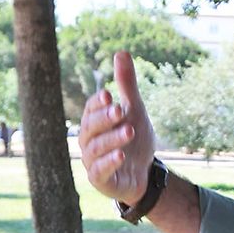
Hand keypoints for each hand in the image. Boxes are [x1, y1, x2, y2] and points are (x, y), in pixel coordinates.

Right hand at [79, 50, 154, 204]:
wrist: (145, 174)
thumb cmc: (134, 141)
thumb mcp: (135, 110)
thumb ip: (126, 85)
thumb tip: (121, 52)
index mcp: (94, 122)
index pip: (91, 109)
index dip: (98, 103)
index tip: (109, 95)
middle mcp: (89, 140)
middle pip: (90, 127)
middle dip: (105, 118)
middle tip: (121, 109)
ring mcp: (92, 161)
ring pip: (95, 148)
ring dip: (112, 139)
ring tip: (130, 131)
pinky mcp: (100, 180)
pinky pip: (99, 171)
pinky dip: (108, 162)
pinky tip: (121, 155)